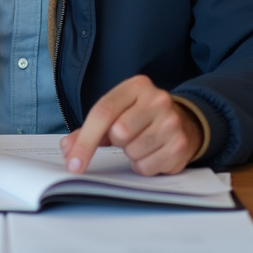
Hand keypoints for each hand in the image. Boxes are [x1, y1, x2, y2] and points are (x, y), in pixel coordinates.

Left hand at [59, 75, 202, 176]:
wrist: (184, 123)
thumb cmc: (140, 118)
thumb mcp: (116, 113)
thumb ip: (88, 130)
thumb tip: (67, 148)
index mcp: (137, 86)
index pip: (103, 112)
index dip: (85, 141)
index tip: (73, 164)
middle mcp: (158, 99)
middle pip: (119, 132)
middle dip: (117, 142)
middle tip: (127, 137)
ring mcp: (172, 122)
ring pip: (134, 152)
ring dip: (132, 155)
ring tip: (142, 143)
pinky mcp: (180, 145)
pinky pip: (147, 167)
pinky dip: (144, 165)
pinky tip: (153, 153)